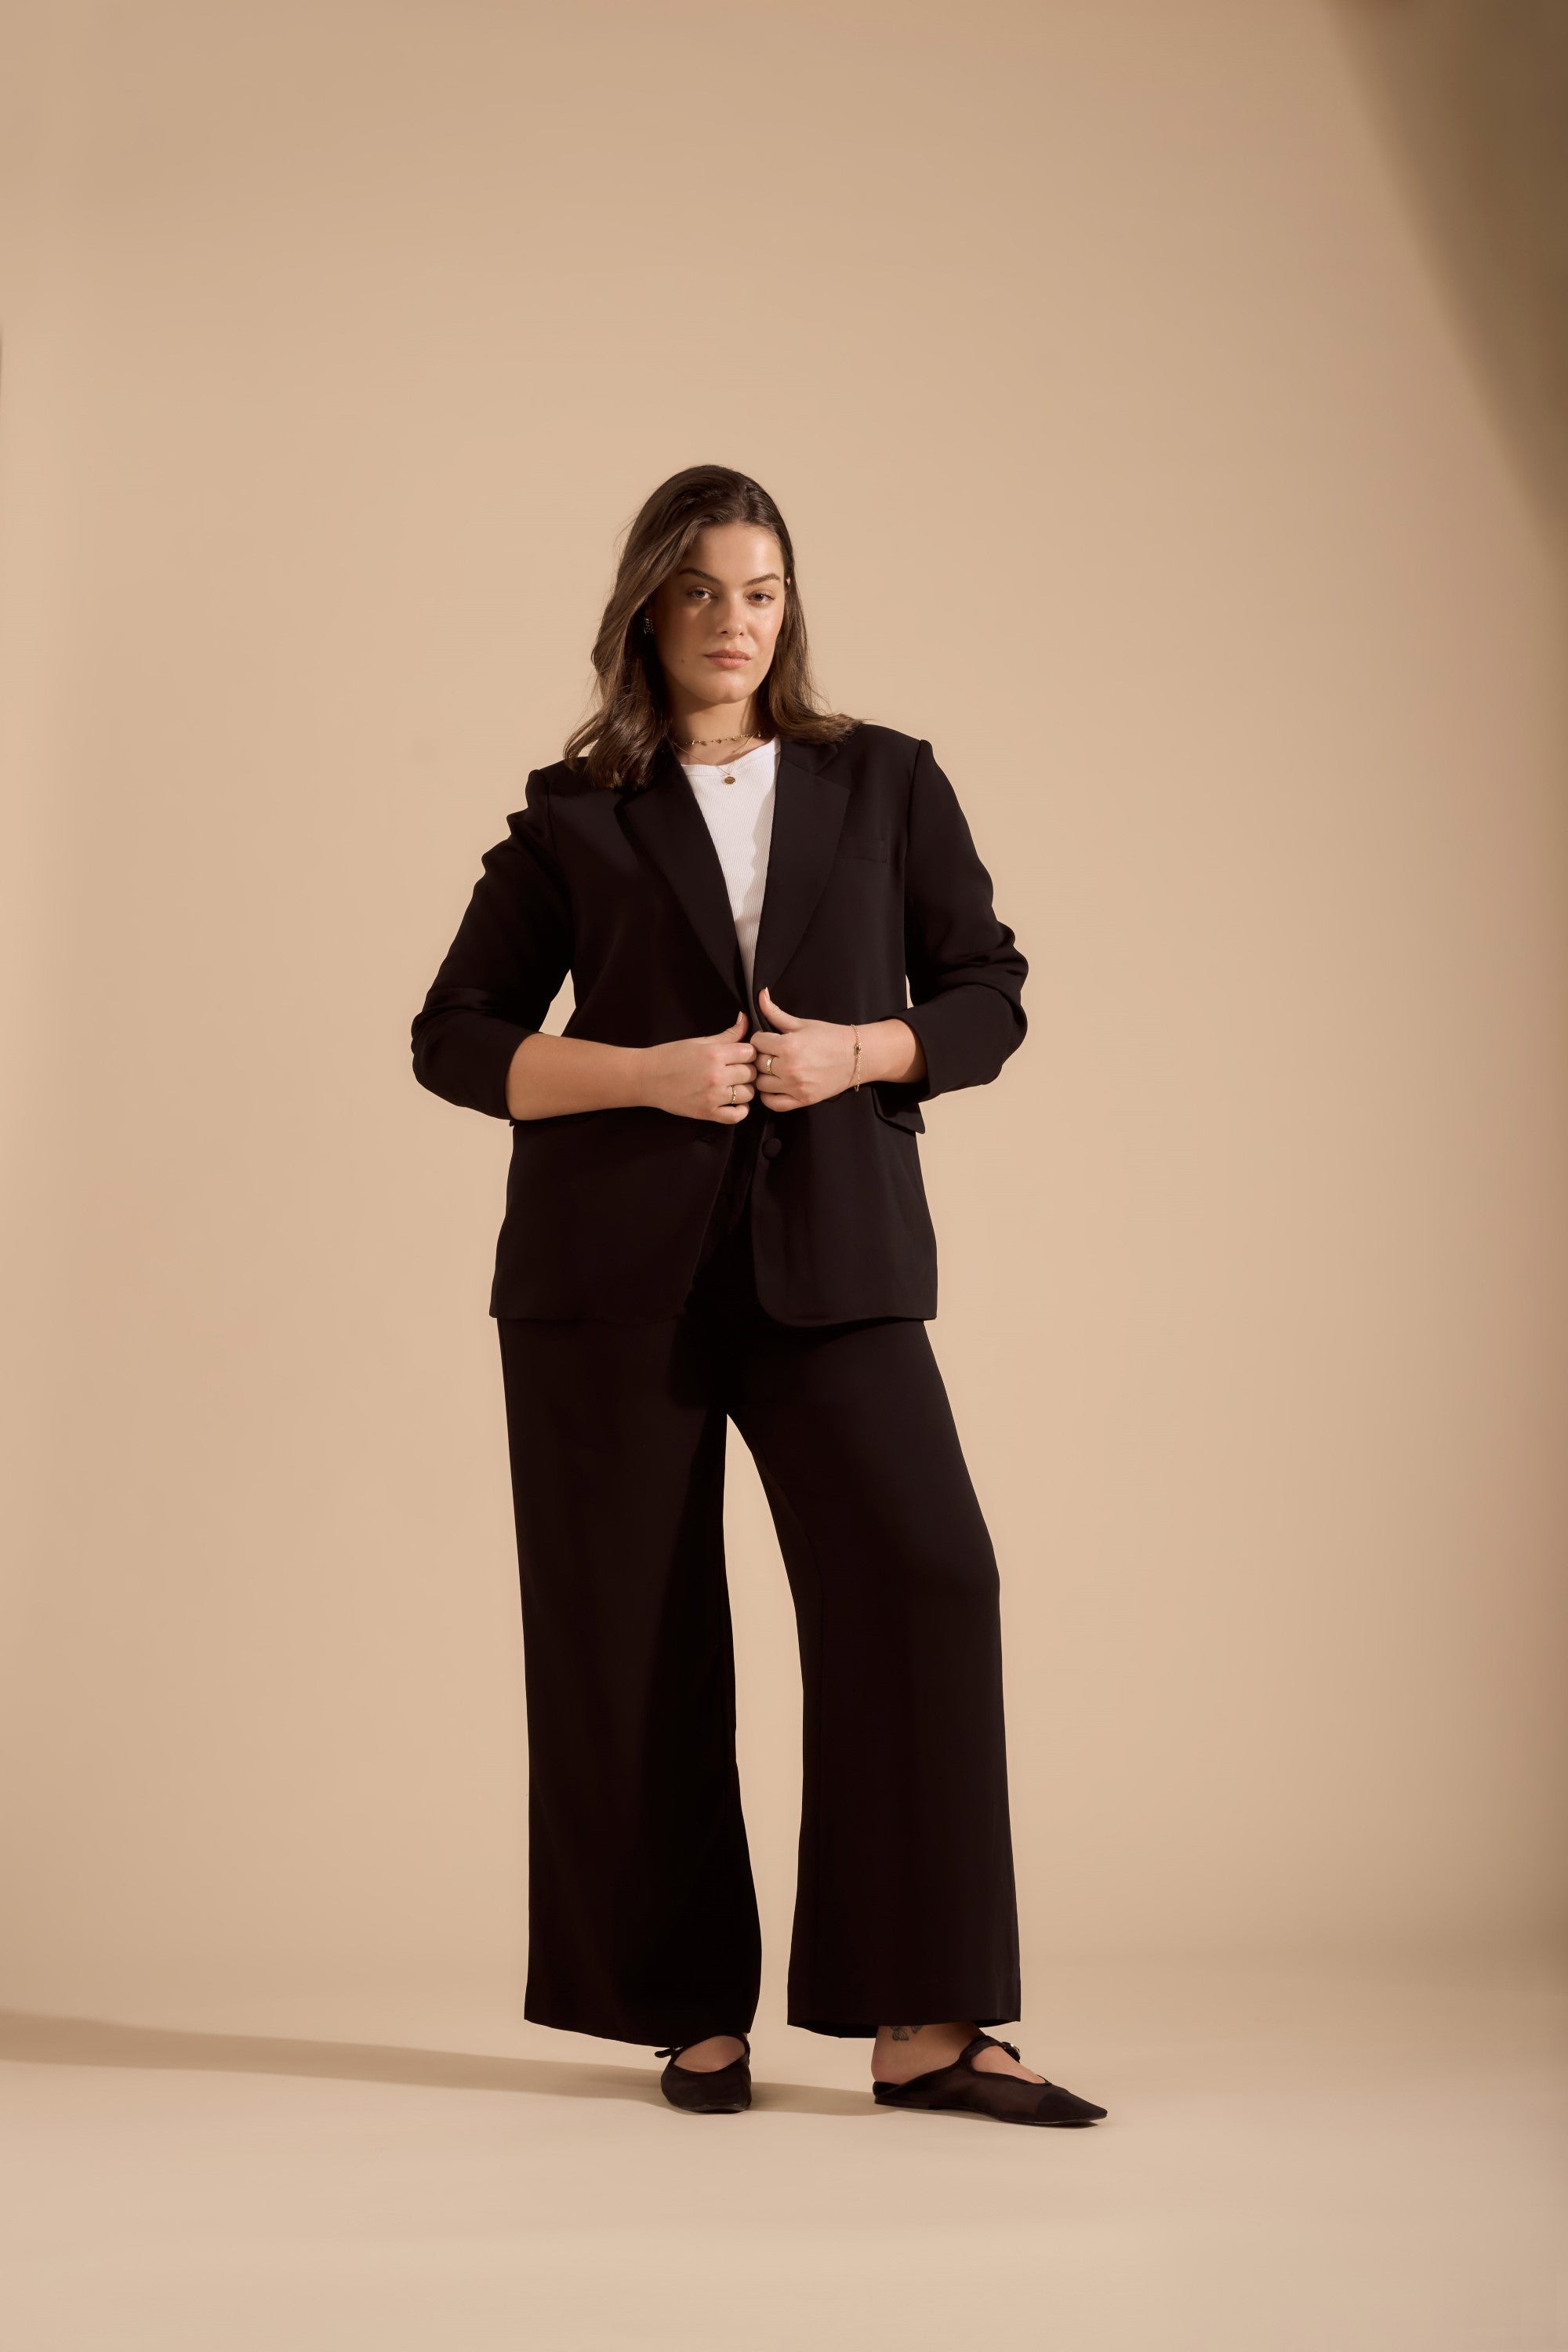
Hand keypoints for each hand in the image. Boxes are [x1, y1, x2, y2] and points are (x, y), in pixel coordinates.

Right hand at [640, 1010, 755, 1123]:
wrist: (646, 1078)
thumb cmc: (670, 1056)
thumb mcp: (699, 1041)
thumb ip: (726, 1035)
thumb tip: (745, 1019)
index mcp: (714, 1054)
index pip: (750, 1053)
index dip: (748, 1052)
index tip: (740, 1054)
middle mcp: (716, 1076)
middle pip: (751, 1073)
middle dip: (746, 1069)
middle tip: (736, 1069)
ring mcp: (713, 1097)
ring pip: (748, 1093)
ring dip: (744, 1088)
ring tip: (733, 1084)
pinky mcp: (707, 1113)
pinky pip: (737, 1116)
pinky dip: (741, 1110)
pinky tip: (735, 1101)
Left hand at [752, 987, 858, 1110]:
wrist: (857, 1056)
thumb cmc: (830, 1037)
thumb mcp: (802, 1023)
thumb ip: (775, 1012)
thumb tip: (760, 994)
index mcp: (788, 1045)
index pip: (756, 1042)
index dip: (760, 1038)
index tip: (768, 1039)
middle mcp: (790, 1068)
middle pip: (757, 1063)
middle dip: (761, 1056)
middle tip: (770, 1054)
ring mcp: (796, 1086)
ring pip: (760, 1084)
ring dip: (763, 1075)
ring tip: (772, 1069)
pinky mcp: (802, 1100)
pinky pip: (773, 1103)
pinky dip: (768, 1096)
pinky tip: (774, 1086)